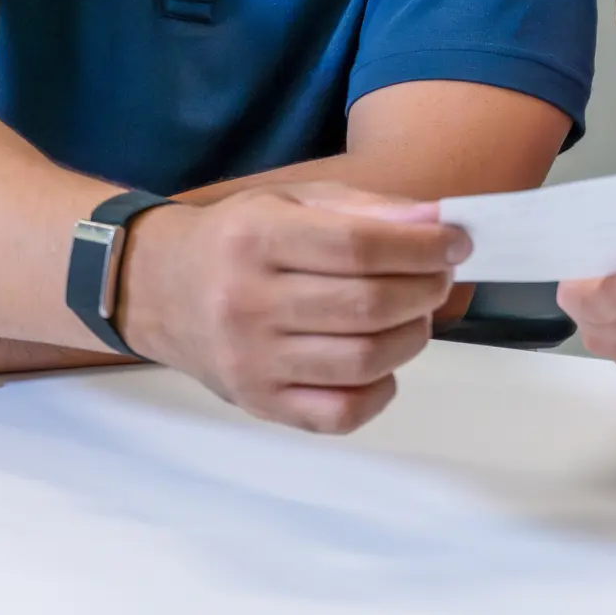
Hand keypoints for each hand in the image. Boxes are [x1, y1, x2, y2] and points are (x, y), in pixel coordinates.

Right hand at [114, 182, 465, 435]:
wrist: (158, 289)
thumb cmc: (235, 240)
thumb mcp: (290, 200)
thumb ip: (364, 208)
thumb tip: (435, 222)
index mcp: (256, 239)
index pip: (360, 247)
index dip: (422, 246)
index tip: (457, 242)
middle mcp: (247, 303)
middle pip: (368, 304)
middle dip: (426, 288)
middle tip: (440, 276)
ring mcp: (251, 361)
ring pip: (364, 360)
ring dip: (412, 335)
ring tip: (415, 313)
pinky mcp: (259, 403)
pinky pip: (340, 414)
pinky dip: (381, 391)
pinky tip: (383, 362)